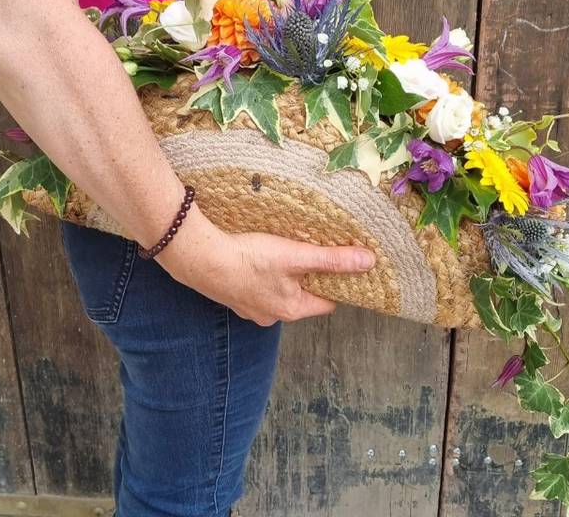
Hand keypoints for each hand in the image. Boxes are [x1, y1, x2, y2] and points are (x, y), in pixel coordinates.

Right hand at [159, 211, 375, 325]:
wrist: (199, 258)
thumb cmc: (248, 259)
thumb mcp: (296, 256)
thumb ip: (332, 260)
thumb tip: (368, 262)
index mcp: (291, 310)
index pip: (327, 302)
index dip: (337, 283)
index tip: (340, 265)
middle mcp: (271, 315)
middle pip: (303, 297)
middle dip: (309, 277)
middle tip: (310, 252)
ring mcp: (249, 308)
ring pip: (279, 291)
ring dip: (284, 275)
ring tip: (282, 251)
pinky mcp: (233, 295)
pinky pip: (256, 286)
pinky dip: (261, 274)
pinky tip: (256, 257)